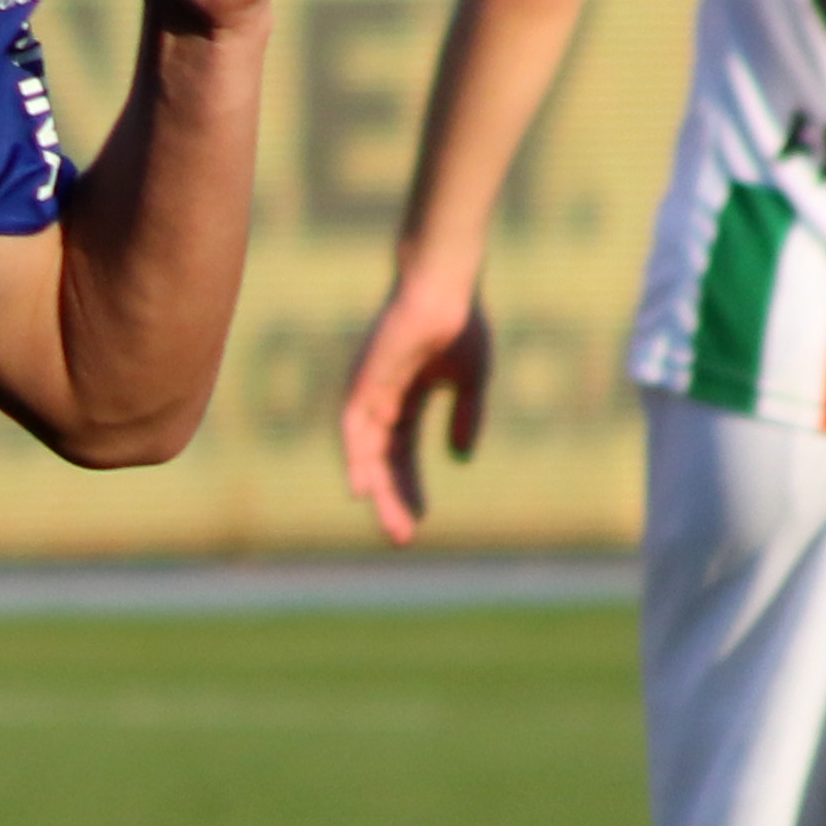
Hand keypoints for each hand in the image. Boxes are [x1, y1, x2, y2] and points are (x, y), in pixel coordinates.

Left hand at [336, 274, 489, 541]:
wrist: (446, 286)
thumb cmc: (461, 322)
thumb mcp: (471, 380)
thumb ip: (466, 417)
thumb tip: (460, 458)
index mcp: (405, 399)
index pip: (402, 455)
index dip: (410, 488)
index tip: (417, 523)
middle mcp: (381, 400)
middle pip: (383, 462)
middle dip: (393, 500)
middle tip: (402, 538)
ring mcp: (369, 392)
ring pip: (367, 453)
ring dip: (378, 490)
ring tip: (391, 524)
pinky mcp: (362, 383)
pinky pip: (354, 429)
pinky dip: (356, 459)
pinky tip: (362, 490)